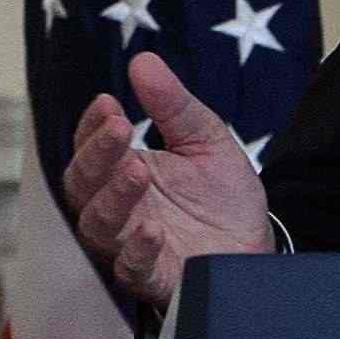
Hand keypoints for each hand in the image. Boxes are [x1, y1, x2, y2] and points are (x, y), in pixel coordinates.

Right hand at [60, 50, 274, 310]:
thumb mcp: (205, 141)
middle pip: (82, 185)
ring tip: (138, 170)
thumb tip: (143, 60)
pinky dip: (137, 249)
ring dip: (113, 197)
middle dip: (96, 155)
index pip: (90, 148)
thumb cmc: (222, 197)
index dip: (92, 127)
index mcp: (122, 172)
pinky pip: (131, 268)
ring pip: (97, 225)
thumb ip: (174, 106)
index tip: (108, 102)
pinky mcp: (153, 278)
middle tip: (120, 127)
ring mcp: (130, 245)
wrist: (257, 248)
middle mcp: (118, 208)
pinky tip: (151, 229)